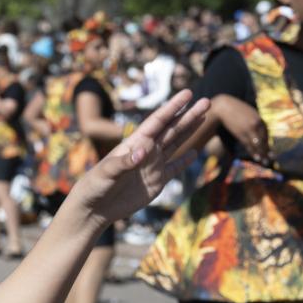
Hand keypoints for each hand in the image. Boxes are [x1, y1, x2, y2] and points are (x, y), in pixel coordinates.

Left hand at [69, 90, 208, 226]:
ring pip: (176, 144)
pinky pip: (174, 168)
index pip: (157, 121)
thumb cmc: (95, 186)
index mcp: (134, 143)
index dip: (173, 107)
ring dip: (190, 130)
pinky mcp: (157, 182)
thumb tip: (144, 150)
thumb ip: (125, 162)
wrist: (95, 208)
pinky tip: (195, 151)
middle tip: (207, 101)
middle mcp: (146, 151)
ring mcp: (152, 165)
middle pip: (171, 129)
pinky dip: (185, 161)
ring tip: (204, 116)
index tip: (187, 94)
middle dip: (188, 115)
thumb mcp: (107, 172)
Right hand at [211, 94, 269, 163]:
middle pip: (263, 139)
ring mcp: (249, 129)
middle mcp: (256, 124)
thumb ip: (254, 120)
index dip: (267, 143)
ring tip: (265, 162)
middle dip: (267, 150)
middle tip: (272, 158)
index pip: (266, 133)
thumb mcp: (248, 112)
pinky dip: (253, 152)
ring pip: (257, 143)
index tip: (270, 150)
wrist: (223, 106)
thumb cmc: (235, 108)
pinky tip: (256, 158)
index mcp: (259, 119)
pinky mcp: (241, 133)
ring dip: (262, 153)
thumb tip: (258, 127)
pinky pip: (248, 145)